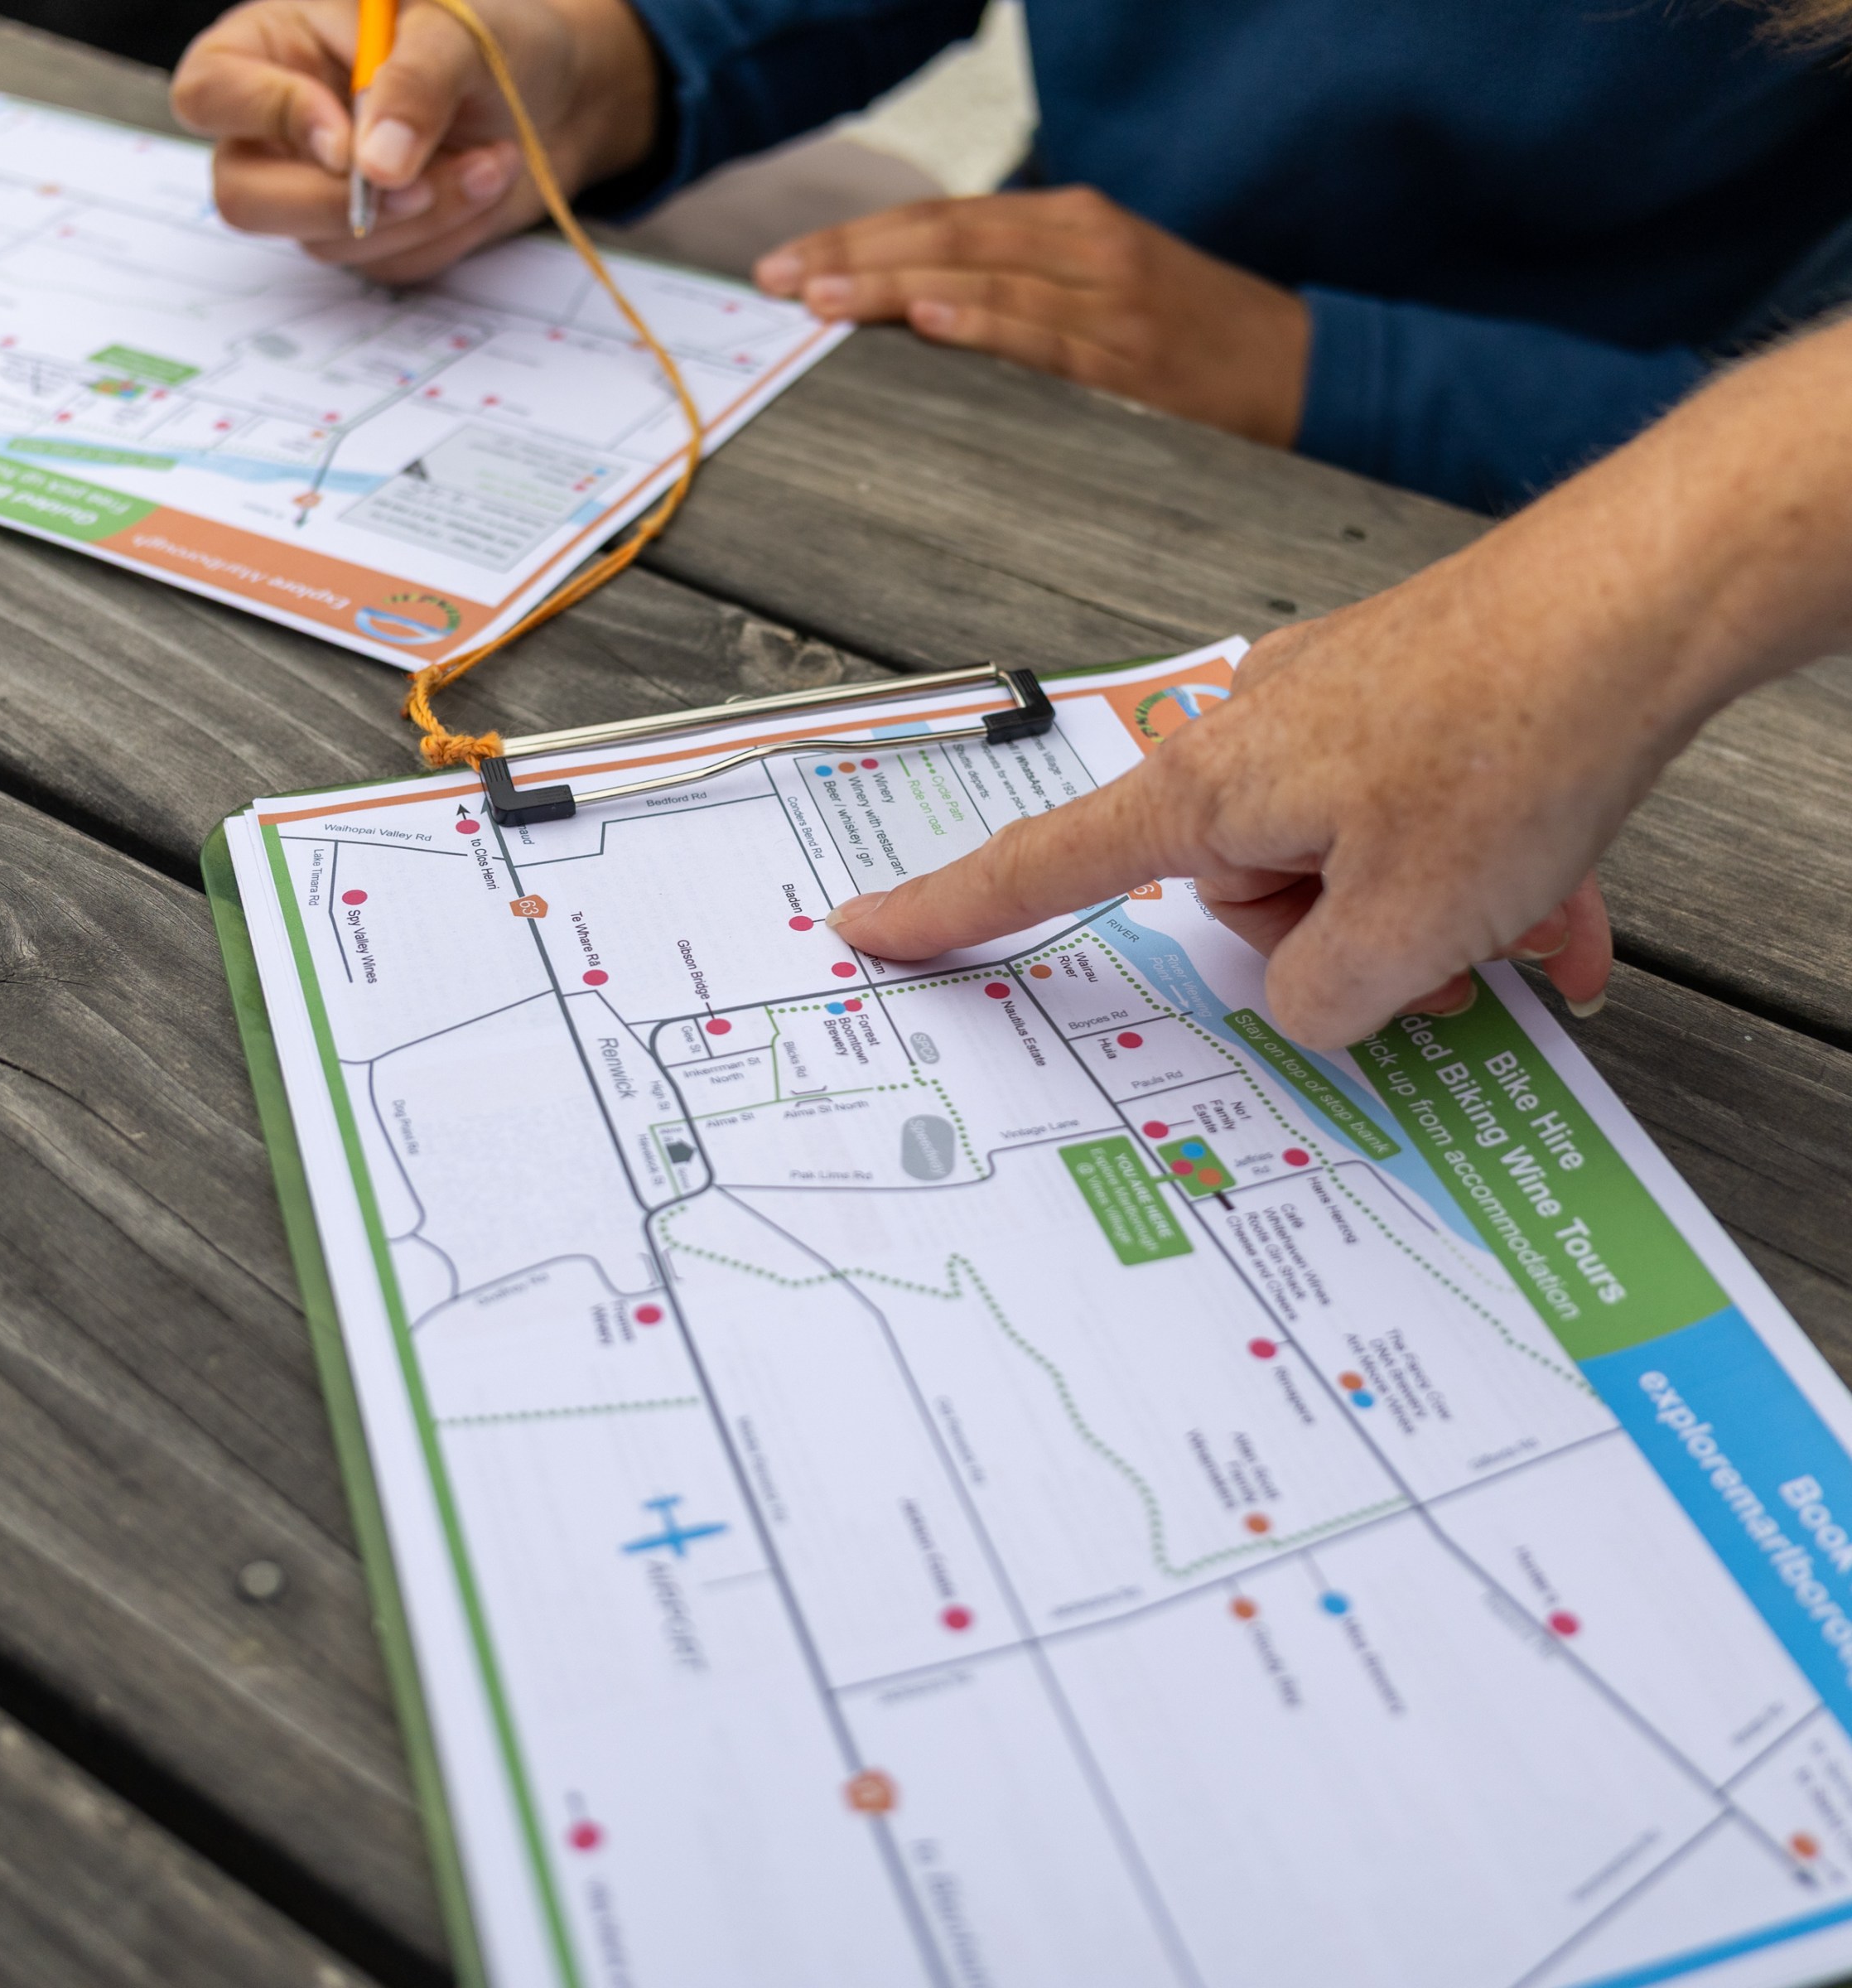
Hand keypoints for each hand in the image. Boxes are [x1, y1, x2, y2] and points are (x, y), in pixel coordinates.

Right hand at [172, 0, 657, 284]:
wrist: (558, 89)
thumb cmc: (492, 34)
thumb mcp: (456, 31)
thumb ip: (413, 84)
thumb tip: (378, 168)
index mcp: (272, 47)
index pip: (212, 92)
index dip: (271, 121)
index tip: (348, 140)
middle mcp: (284, 127)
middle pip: (244, 197)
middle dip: (333, 203)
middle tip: (416, 183)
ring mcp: (327, 191)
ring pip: (332, 243)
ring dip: (423, 213)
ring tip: (492, 156)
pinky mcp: (380, 239)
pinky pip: (395, 264)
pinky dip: (450, 232)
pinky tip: (486, 181)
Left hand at [754, 187, 1310, 447]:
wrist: (1297, 371)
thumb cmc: (1191, 336)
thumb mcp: (1106, 286)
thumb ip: (1024, 284)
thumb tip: (925, 303)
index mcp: (1071, 224)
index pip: (944, 218)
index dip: (861, 236)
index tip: (792, 261)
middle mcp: (1084, 247)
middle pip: (946, 237)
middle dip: (852, 257)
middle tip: (777, 281)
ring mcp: (1107, 302)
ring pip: (981, 279)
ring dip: (892, 287)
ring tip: (820, 301)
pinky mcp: (1127, 364)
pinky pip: (1040, 338)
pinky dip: (981, 325)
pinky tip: (925, 321)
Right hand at [824, 510, 1711, 1047]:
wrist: (1646, 594)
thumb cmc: (1520, 734)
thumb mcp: (1407, 928)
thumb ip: (1319, 999)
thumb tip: (1311, 992)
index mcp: (1209, 787)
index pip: (1044, 865)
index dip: (951, 910)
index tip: (870, 927)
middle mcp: (1247, 734)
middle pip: (1240, 896)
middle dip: (1344, 945)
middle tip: (1443, 959)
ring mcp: (1325, 707)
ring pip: (1338, 862)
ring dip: (1427, 914)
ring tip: (1527, 920)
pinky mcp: (1398, 696)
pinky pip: (1399, 815)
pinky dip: (1465, 867)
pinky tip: (1552, 897)